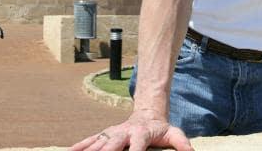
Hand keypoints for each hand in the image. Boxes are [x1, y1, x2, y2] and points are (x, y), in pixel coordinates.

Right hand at [70, 110, 191, 150]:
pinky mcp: (105, 134)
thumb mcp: (174, 133)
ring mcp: (112, 133)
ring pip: (97, 143)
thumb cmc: (161, 129)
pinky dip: (79, 147)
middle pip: (112, 145)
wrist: (147, 113)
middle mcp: (123, 132)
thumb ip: (182, 143)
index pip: (137, 146)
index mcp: (140, 134)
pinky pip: (89, 141)